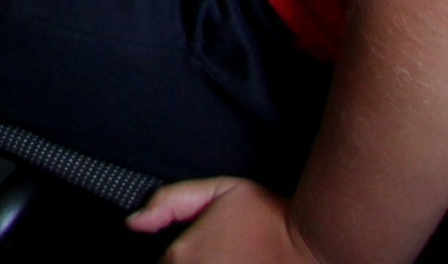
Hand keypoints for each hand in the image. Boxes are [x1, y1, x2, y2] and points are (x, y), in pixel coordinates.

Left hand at [128, 176, 326, 263]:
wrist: (313, 244)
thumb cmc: (267, 214)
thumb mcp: (218, 191)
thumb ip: (170, 202)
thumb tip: (134, 223)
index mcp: (184, 257)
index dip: (174, 255)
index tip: (192, 248)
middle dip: (186, 261)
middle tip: (215, 250)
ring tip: (226, 256)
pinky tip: (234, 261)